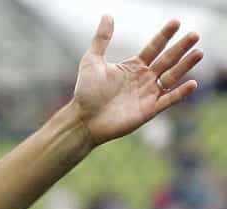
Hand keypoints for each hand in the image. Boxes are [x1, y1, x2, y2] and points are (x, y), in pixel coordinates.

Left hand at [72, 15, 202, 146]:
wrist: (83, 119)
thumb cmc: (86, 92)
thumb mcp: (92, 61)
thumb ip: (102, 39)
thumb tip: (107, 15)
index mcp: (133, 66)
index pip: (154, 47)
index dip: (164, 35)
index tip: (176, 22)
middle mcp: (144, 78)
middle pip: (167, 60)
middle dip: (181, 48)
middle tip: (194, 35)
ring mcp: (148, 94)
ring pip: (172, 77)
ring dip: (185, 65)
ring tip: (199, 52)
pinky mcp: (149, 110)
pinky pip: (169, 100)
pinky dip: (180, 93)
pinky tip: (192, 83)